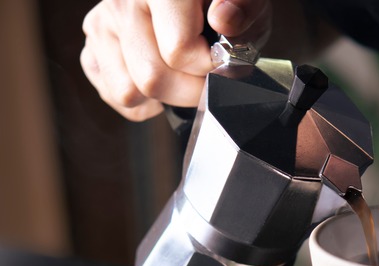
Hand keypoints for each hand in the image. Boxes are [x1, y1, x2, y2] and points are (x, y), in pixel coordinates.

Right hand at [80, 0, 271, 120]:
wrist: (195, 2)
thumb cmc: (223, 1)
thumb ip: (243, 8)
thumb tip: (224, 20)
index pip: (178, 51)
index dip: (210, 66)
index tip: (223, 59)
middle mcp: (121, 2)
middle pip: (152, 79)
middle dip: (190, 90)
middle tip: (207, 74)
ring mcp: (101, 25)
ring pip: (129, 92)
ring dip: (166, 96)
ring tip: (185, 74)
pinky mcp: (92, 47)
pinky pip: (115, 95)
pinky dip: (144, 100)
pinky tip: (165, 78)